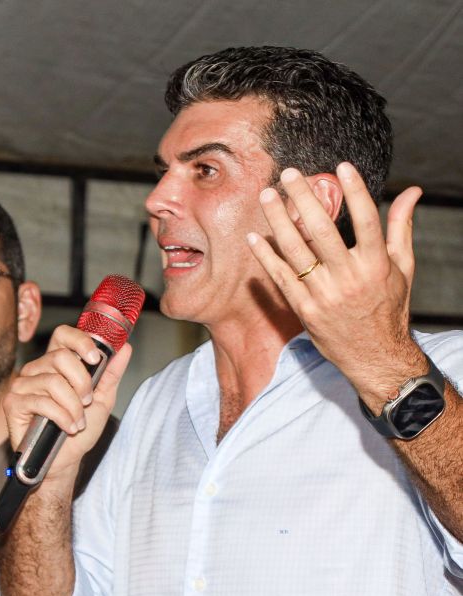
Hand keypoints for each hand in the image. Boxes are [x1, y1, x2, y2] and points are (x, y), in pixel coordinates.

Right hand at [3, 326, 131, 487]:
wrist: (66, 461)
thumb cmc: (79, 431)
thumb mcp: (102, 400)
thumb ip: (111, 374)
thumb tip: (125, 348)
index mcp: (56, 364)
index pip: (63, 335)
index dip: (80, 341)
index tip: (96, 359)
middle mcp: (37, 370)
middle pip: (61, 357)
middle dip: (82, 382)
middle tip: (87, 402)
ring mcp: (22, 385)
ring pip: (53, 382)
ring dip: (73, 406)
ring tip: (78, 422)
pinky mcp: (13, 403)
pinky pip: (41, 401)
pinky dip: (61, 417)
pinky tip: (67, 428)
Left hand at [248, 162, 425, 407]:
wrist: (375, 356)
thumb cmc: (389, 307)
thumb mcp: (403, 268)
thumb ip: (401, 227)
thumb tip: (413, 190)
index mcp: (377, 265)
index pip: (366, 221)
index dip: (355, 192)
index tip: (341, 167)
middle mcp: (350, 278)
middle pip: (323, 231)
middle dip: (304, 199)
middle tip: (289, 174)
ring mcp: (324, 295)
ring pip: (296, 251)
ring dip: (279, 221)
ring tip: (268, 195)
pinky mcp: (304, 309)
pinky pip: (281, 278)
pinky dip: (266, 256)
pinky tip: (255, 236)